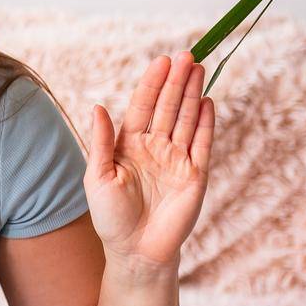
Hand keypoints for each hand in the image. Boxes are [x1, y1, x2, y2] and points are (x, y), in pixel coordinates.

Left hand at [85, 52, 215, 270]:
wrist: (135, 251)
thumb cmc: (110, 217)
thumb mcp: (98, 177)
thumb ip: (101, 142)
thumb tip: (98, 107)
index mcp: (128, 145)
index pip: (143, 106)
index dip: (153, 84)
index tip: (162, 61)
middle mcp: (154, 147)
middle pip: (168, 107)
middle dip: (177, 81)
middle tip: (187, 54)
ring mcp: (177, 159)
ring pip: (186, 119)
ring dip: (193, 94)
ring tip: (199, 67)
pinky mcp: (195, 175)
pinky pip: (202, 143)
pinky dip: (205, 123)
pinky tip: (207, 101)